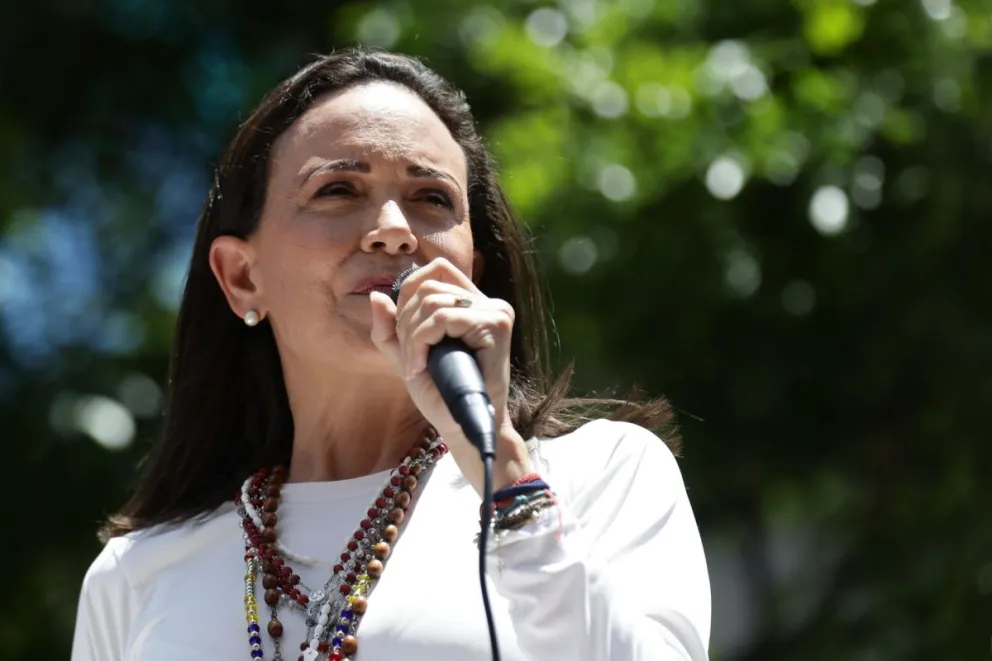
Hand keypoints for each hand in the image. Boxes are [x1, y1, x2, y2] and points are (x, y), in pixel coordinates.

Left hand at [368, 257, 512, 436]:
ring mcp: (495, 311)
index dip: (408, 295)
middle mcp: (486, 302)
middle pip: (428, 286)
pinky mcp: (497, 325)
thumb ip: (390, 328)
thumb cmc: (439, 393)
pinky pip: (444, 318)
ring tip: (417, 365)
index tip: (406, 335)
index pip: (436, 270)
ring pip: (432, 302)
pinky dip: (422, 342)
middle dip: (406, 323)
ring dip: (412, 337)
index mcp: (470, 302)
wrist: (461, 425)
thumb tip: (376, 296)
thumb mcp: (407, 355)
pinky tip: (422, 366)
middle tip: (410, 358)